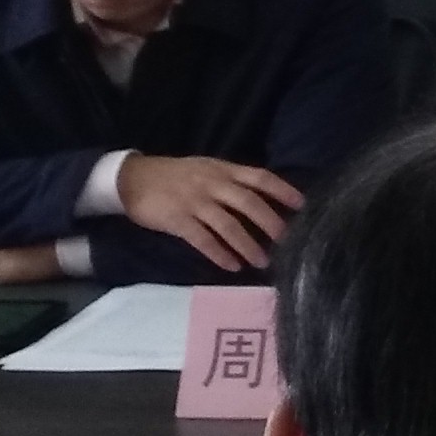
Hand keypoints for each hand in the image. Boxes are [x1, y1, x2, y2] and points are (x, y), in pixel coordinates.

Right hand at [115, 155, 304, 272]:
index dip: (282, 191)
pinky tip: (232, 266)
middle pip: (248, 202)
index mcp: (223, 170)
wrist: (133, 178)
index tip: (303, 205)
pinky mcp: (177, 219)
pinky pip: (203, 239)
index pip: (260, 178)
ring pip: (228, 224)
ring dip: (248, 245)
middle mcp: (212, 184)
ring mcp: (194, 201)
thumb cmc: (175, 176)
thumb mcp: (206, 169)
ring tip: (262, 262)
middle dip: (270, 222)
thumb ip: (231, 181)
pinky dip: (219, 253)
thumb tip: (263, 199)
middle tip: (287, 242)